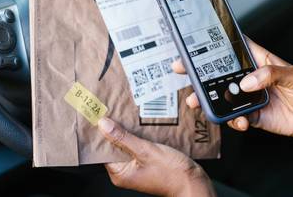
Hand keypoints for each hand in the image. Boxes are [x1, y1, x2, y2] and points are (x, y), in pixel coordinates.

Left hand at [98, 117, 215, 196]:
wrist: (194, 182)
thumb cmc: (173, 174)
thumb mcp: (145, 151)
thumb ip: (123, 138)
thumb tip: (103, 125)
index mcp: (120, 173)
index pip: (103, 150)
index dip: (100, 132)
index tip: (99, 115)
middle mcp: (125, 172)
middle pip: (114, 146)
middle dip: (115, 129)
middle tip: (115, 110)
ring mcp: (136, 168)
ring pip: (126, 145)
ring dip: (128, 131)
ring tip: (128, 115)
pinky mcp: (146, 163)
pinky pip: (137, 147)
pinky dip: (138, 136)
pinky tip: (142, 126)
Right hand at [173, 38, 292, 158]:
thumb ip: (271, 75)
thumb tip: (247, 81)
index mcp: (258, 60)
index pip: (233, 46)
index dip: (214, 42)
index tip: (194, 41)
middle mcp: (249, 77)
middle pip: (218, 71)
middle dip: (198, 71)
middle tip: (182, 70)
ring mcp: (247, 96)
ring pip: (220, 95)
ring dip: (207, 98)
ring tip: (198, 102)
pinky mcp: (249, 114)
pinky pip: (232, 117)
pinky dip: (232, 120)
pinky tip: (241, 122)